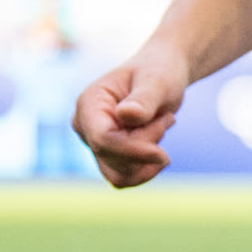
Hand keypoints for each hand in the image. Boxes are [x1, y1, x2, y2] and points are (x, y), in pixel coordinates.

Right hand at [72, 42, 189, 187]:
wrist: (163, 75)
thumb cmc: (160, 73)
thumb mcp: (158, 81)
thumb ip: (143, 99)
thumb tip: (126, 115)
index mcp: (89, 103)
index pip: (103, 140)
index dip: (134, 152)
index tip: (165, 155)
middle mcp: (84, 125)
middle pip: (113, 159)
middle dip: (147, 147)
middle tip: (167, 119)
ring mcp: (94, 141)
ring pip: (119, 175)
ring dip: (147, 160)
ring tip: (160, 127)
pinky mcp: (107, 154)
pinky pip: (124, 178)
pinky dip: (146, 169)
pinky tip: (158, 145)